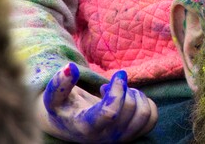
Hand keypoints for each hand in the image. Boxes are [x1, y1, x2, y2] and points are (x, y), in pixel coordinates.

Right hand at [36, 63, 157, 141]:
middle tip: (111, 85)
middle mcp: (106, 137)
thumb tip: (70, 68)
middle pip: (130, 108)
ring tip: (121, 92)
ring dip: (137, 95)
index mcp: (87, 127)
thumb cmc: (63, 107)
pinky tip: (130, 99)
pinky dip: (147, 103)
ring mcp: (121, 138)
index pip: (111, 112)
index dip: (118, 90)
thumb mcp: (53, 97)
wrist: (70, 124)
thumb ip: (59, 84)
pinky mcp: (132, 135)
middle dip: (125, 89)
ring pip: (144, 114)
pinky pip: (151, 119)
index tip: (118, 74)